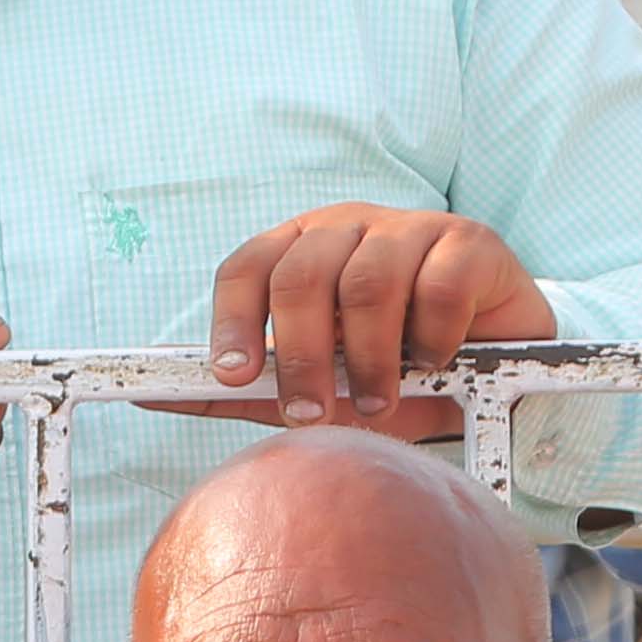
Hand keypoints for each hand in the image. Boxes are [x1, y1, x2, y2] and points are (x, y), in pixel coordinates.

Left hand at [186, 209, 553, 438]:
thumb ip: (241, 389)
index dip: (233, 320)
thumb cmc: (390, 371)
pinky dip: (430, 338)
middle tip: (313, 414)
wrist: (491, 371)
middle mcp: (350, 227)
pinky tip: (434, 363)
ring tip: (378, 401)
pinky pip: (437, 288)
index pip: (248, 265)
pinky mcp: (470, 244)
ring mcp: (412, 228)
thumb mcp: (313, 385)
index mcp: (302, 249)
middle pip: (302, 274)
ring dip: (368, 357)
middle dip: (302, 354)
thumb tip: (149, 392)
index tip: (234, 375)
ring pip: (368, 284)